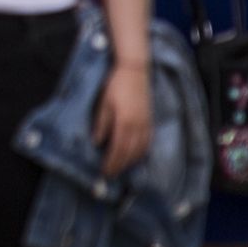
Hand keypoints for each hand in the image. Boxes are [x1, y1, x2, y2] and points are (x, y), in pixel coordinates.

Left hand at [96, 59, 150, 176]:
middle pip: (129, 153)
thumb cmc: (115, 85)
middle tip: (110, 175)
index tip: (104, 172)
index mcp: (124, 122)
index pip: (117, 149)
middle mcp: (138, 126)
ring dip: (130, 162)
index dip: (111, 163)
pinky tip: (134, 156)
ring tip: (120, 169)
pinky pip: (147, 142)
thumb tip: (97, 143)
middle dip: (120, 166)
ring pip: (140, 150)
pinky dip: (140, 153)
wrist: (135, 71)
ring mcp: (146, 124)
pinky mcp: (150, 121)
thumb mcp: (103, 103)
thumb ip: (101, 124)